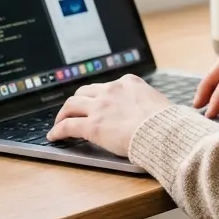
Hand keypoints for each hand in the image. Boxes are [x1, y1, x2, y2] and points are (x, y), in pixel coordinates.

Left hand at [47, 74, 172, 156]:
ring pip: (71, 105)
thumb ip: (144, 100)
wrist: (162, 131)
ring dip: (63, 113)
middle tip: (73, 111)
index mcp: (129, 82)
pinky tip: (54, 136)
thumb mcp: (155, 100)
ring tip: (59, 122)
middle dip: (77, 101)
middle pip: (84, 92)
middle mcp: (112, 90)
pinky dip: (57, 130)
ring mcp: (100, 107)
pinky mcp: (92, 126)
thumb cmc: (165, 121)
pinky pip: (67, 126)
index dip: (98, 96)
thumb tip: (146, 109)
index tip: (95, 103)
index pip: (106, 86)